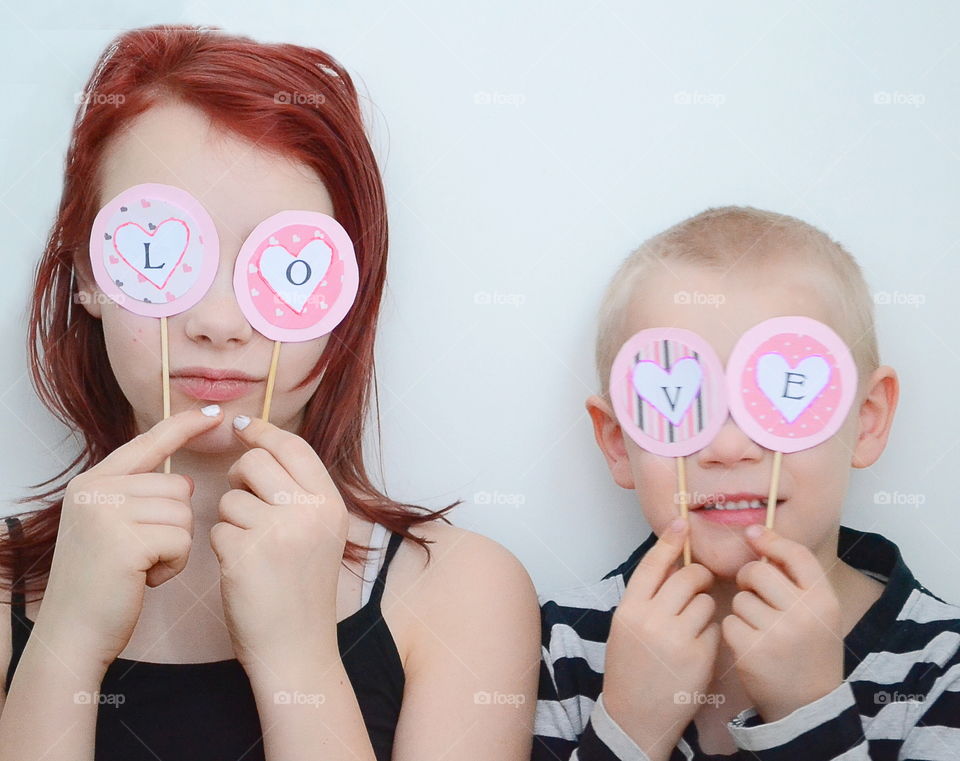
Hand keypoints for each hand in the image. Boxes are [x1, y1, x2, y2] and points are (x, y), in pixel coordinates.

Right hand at [37, 407, 221, 671]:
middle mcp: (96, 489)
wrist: (72, 634)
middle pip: (179, 486)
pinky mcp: (126, 540)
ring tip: (141, 566)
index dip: (184, 426)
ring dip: (175, 546)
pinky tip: (145, 579)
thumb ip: (138, 497)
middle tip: (142, 553)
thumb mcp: (110, 527)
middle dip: (175, 524)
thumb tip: (186, 481)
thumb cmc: (102, 584)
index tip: (214, 413)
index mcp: (93, 481)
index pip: (149, 441)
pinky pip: (181, 540)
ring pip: (184, 513)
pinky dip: (173, 564)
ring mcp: (107, 512)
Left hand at [210, 416, 348, 673]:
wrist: (298, 648)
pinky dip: (221, 546)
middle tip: (243, 502)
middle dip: (240, 478)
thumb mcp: (320, 534)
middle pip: (257, 463)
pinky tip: (240, 568)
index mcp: (330, 504)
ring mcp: (278, 533)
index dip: (264, 432)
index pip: (294, 447)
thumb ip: (300, 494)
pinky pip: (217, 529)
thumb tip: (261, 448)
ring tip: (249, 547)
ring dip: (230, 519)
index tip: (242, 426)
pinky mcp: (246, 554)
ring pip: (231, 497)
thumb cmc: (302, 591)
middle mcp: (309, 512)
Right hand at [602, 518, 719, 760]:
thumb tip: (670, 565)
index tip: (682, 523)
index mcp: (629, 610)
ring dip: (705, 606)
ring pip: (704, 601)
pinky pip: (715, 627)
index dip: (669, 541)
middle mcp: (651, 620)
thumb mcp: (626, 627)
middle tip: (700, 582)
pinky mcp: (699, 657)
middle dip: (698, 575)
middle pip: (686, 577)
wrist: (635, 716)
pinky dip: (711, 632)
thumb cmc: (631, 667)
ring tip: (693, 624)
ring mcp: (676, 638)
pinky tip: (699, 646)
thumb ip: (646, 598)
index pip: (652, 565)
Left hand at [722, 525, 843, 722]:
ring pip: (741, 598)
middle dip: (748, 577)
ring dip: (743, 608)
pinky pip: (730, 622)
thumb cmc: (808, 649)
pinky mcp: (753, 652)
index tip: (753, 534)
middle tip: (753, 592)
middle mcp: (804, 614)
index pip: (796, 555)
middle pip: (759, 572)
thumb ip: (794, 578)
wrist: (808, 705)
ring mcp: (778, 634)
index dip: (772, 540)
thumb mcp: (817, 612)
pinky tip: (750, 643)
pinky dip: (734, 630)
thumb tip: (755, 533)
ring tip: (759, 626)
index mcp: (824, 600)